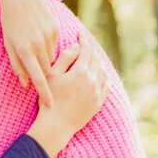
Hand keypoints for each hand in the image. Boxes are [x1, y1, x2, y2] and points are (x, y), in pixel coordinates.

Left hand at [0, 0, 59, 107]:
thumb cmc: (9, 21)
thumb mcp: (8, 43)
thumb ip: (16, 64)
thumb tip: (25, 83)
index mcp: (24, 50)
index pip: (38, 78)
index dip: (45, 93)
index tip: (51, 106)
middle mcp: (38, 44)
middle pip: (47, 69)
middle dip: (43, 73)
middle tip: (36, 69)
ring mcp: (48, 36)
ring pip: (52, 57)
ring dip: (45, 58)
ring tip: (34, 46)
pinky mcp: (55, 28)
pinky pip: (54, 44)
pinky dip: (48, 45)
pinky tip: (39, 35)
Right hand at [26, 31, 109, 157]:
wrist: (57, 125)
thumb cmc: (50, 99)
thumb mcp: (52, 75)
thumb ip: (64, 58)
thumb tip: (75, 47)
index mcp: (80, 71)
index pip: (86, 49)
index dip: (84, 39)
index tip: (81, 32)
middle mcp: (92, 80)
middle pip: (96, 58)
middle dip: (92, 47)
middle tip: (87, 41)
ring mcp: (97, 92)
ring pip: (103, 70)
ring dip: (98, 60)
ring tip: (93, 55)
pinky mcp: (98, 102)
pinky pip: (107, 85)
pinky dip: (105, 76)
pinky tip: (101, 73)